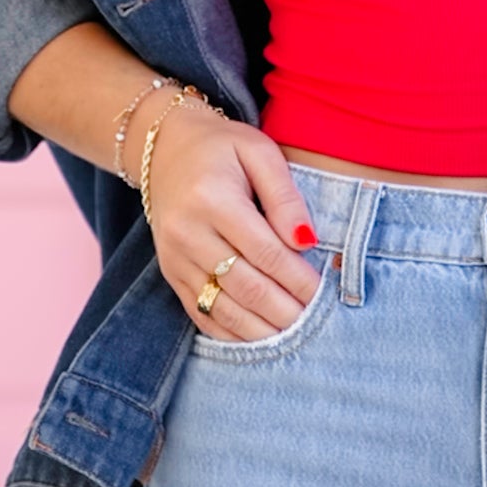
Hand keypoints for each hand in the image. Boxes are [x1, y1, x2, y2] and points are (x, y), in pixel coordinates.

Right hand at [141, 101, 323, 340]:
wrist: (163, 147)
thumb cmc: (222, 147)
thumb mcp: (258, 151)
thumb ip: (284, 195)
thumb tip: (306, 241)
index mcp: (212, 199)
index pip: (264, 252)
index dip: (297, 278)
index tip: (323, 293)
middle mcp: (187, 233)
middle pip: (244, 286)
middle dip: (283, 310)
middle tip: (315, 324)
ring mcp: (174, 257)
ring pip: (221, 307)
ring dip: (260, 329)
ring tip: (292, 337)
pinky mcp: (170, 272)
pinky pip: (199, 312)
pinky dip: (230, 333)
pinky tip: (256, 340)